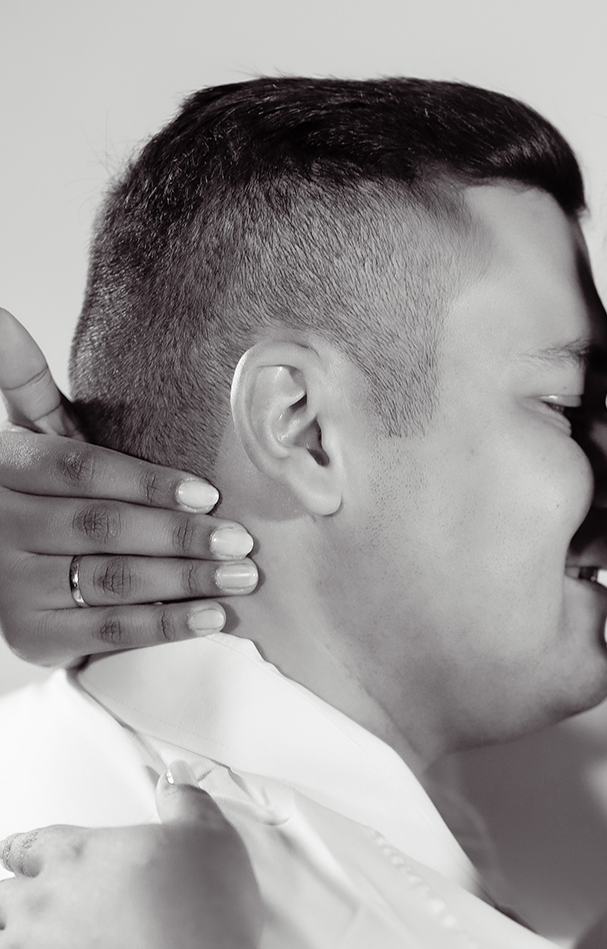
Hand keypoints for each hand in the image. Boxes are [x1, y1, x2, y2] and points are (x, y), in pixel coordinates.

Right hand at [0, 309, 259, 665]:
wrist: (3, 571)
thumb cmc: (42, 496)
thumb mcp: (31, 440)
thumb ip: (26, 382)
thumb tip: (2, 312)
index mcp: (2, 469)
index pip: (80, 471)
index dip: (147, 482)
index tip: (208, 492)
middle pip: (102, 527)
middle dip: (180, 535)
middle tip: (242, 540)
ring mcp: (10, 586)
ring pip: (111, 580)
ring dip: (185, 580)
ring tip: (241, 575)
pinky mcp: (31, 636)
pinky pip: (108, 632)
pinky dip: (166, 625)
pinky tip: (213, 616)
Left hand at [0, 770, 265, 948]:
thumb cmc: (199, 920)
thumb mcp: (211, 841)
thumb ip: (186, 807)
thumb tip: (175, 783)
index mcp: (78, 857)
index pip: (35, 845)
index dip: (25, 850)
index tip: (19, 853)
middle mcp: (41, 905)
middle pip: (3, 897)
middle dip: (11, 902)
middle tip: (22, 909)